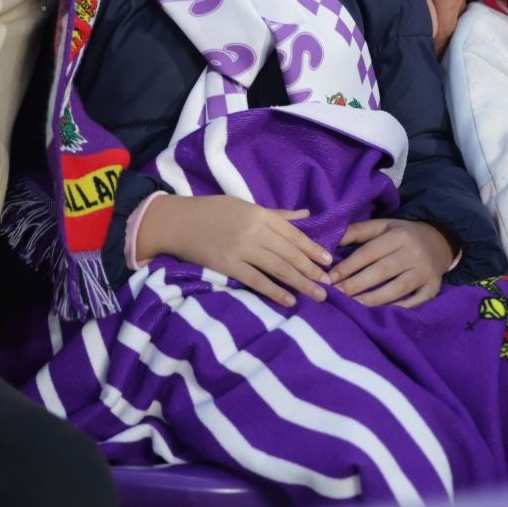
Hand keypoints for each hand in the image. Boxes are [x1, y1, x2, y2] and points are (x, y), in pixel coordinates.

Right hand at [137, 194, 331, 306]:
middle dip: (311, 269)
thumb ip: (276, 214)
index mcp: (260, 214)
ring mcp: (241, 248)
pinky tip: (289, 300)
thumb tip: (305, 214)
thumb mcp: (246, 206)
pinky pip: (256, 280)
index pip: (293, 234)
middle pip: (289, 253)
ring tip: (317, 295)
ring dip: (300, 282)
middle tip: (329, 284)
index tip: (327, 262)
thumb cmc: (213, 212)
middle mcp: (255, 230)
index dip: (312, 249)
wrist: (178, 222)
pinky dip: (274, 291)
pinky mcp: (228, 265)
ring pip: (278, 267)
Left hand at [329, 219, 452, 306]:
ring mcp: (425, 271)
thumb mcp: (383, 226)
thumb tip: (330, 239)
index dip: (349, 266)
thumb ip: (358, 231)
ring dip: (374, 299)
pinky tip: (382, 314)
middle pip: (382, 271)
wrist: (439, 241)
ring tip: (353, 307)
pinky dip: (401, 308)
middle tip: (336, 295)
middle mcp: (413, 252)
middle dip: (356, 284)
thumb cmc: (402, 235)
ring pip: (398, 288)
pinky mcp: (434, 287)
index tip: (330, 278)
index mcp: (399, 235)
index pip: (369, 252)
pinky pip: (417, 301)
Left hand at [382, 0, 474, 52]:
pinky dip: (437, 1)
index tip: (410, 60)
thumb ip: (417, 0)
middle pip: (452, 18)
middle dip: (433, 36)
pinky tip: (422, 7)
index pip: (447, 28)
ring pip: (450, 4)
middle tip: (407, 52)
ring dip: (435, 18)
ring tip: (412, 33)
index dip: (429, 47)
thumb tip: (431, 34)